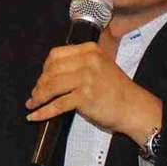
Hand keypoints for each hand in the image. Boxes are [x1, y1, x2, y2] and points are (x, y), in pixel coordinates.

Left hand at [25, 43, 162, 144]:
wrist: (134, 107)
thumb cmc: (117, 90)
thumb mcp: (101, 66)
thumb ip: (80, 64)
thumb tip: (51, 73)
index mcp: (90, 50)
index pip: (56, 54)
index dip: (45, 68)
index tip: (42, 78)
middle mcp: (87, 61)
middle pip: (51, 70)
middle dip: (39, 84)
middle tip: (35, 94)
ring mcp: (86, 78)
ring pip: (51, 86)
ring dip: (38, 97)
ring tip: (33, 104)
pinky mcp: (85, 97)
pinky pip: (57, 105)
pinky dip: (43, 112)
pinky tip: (35, 115)